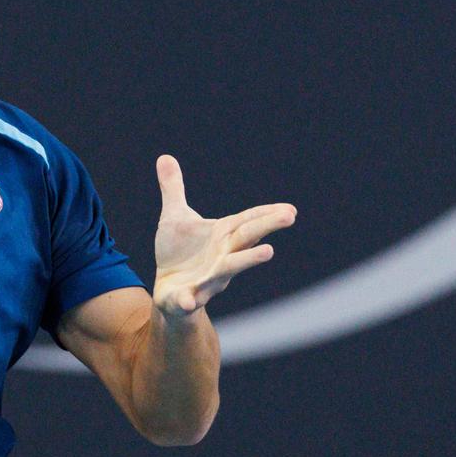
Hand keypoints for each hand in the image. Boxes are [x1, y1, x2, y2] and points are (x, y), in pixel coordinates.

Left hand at [150, 154, 295, 320]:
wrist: (167, 291)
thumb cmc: (178, 253)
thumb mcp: (174, 217)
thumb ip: (173, 189)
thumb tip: (164, 156)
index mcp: (221, 236)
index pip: (248, 222)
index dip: (268, 214)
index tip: (291, 209)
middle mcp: (222, 257)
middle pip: (246, 238)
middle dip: (267, 226)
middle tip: (290, 216)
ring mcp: (208, 279)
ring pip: (229, 269)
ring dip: (248, 260)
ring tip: (269, 251)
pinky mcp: (186, 297)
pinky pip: (188, 300)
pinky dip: (189, 300)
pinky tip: (188, 300)